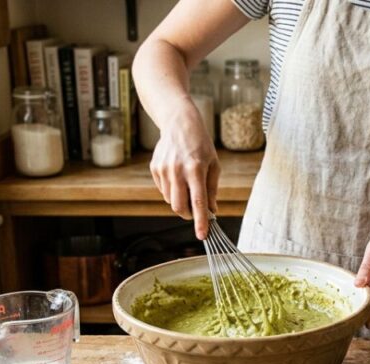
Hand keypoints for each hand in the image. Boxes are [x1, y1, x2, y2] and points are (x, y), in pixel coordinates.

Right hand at [149, 100, 219, 238]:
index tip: (203, 236)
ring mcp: (163, 169)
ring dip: (180, 202)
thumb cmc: (201, 144)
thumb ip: (212, 190)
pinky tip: (177, 177)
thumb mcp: (214, 165)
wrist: (179, 123)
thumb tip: (212, 212)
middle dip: (188, 215)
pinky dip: (172, 191)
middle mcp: (177, 170)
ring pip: (170, 200)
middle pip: (179, 206)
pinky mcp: (155, 168)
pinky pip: (163, 190)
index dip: (201, 221)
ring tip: (187, 186)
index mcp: (195, 169)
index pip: (198, 201)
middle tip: (195, 212)